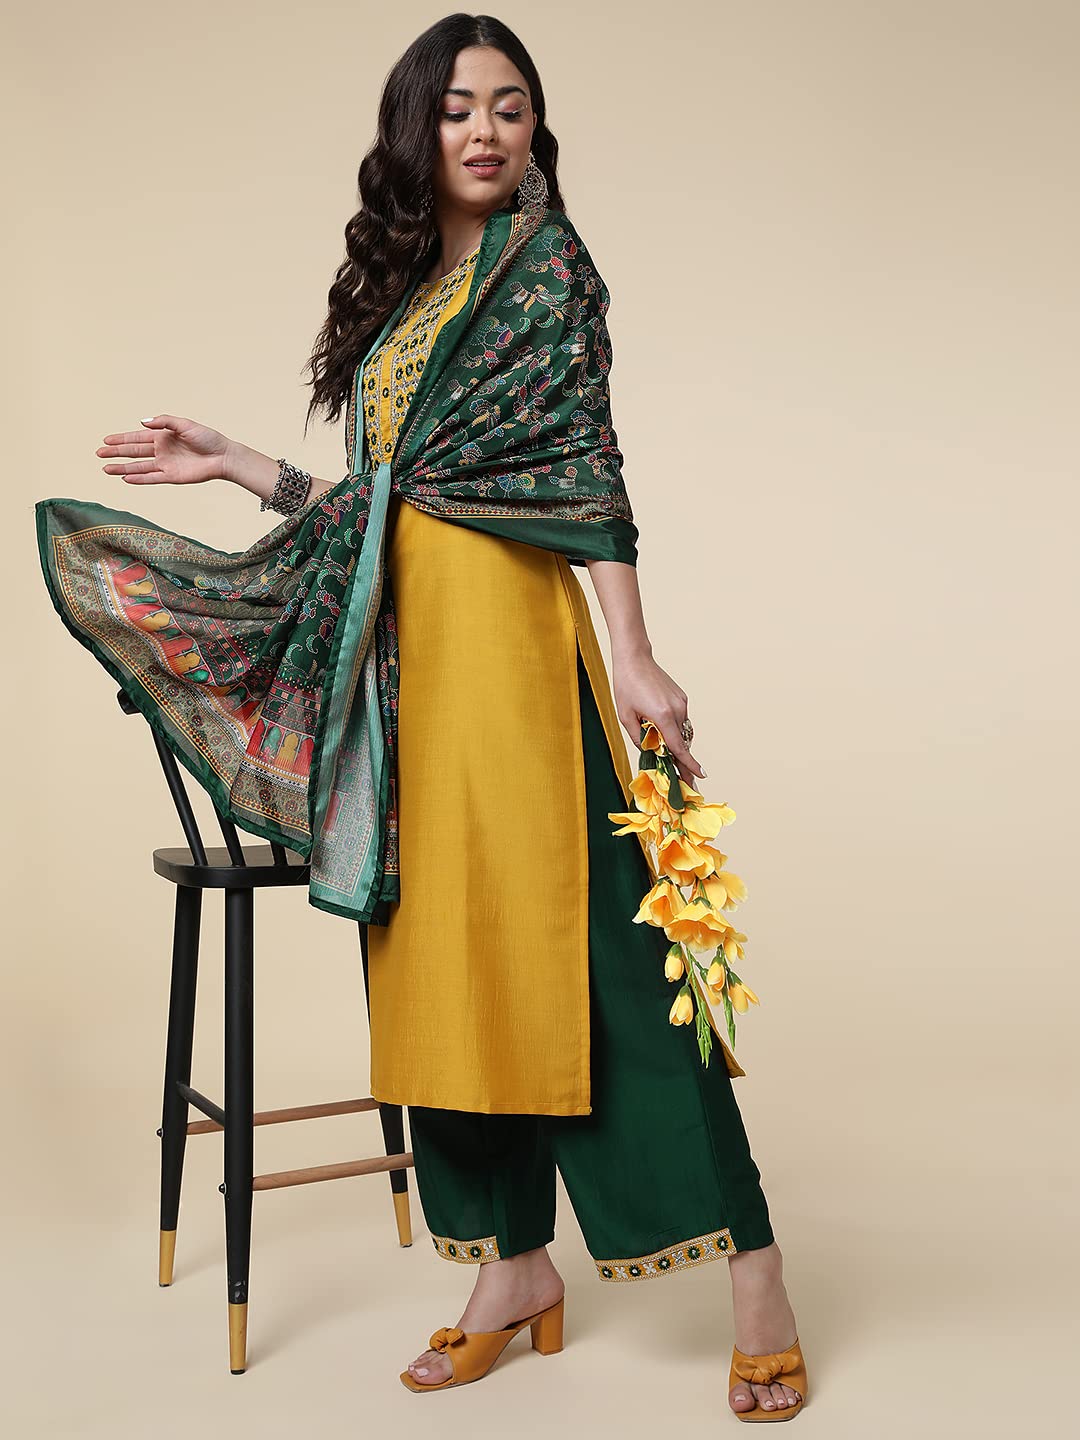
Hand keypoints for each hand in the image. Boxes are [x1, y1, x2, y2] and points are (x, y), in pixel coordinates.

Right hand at [95, 414, 230, 486]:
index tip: (106, 440)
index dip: (121, 439)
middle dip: (116, 452)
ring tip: (106, 468)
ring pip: (139, 467)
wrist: (223, 457)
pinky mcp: (172, 477)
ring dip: (122, 468)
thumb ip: (164, 421)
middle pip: (134, 452)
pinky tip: (125, 478)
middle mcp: (161, 450)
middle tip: (98, 453)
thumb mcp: (185, 424)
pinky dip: (139, 479)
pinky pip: (151, 478)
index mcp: (163, 436)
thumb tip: (142, 421)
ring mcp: (165, 464)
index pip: (137, 437)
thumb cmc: (208, 438)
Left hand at [611, 648, 705, 786]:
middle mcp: (677, 710)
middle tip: (685, 779)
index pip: (679, 747)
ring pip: (683, 732)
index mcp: (663, 716)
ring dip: (676, 742)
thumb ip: (640, 738)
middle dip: (682, 761)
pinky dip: (674, 729)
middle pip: (682, 742)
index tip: (700, 776)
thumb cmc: (626, 687)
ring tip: (662, 748)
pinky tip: (660, 726)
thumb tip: (652, 753)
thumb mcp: (626, 717)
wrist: (635, 660)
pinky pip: (681, 720)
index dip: (689, 765)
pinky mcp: (682, 698)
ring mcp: (682, 703)